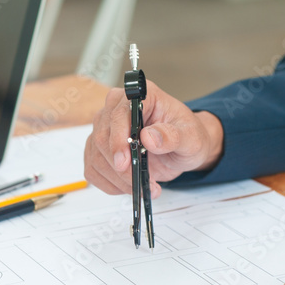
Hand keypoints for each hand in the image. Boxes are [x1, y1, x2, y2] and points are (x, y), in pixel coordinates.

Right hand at [84, 81, 224, 196]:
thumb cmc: (186, 137)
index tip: (124, 162)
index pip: (119, 115)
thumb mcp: (191, 138)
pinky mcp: (97, 148)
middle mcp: (117, 108)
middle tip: (141, 182)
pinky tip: (128, 186)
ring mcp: (104, 128)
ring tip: (143, 187)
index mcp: (141, 97)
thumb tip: (150, 137)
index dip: (118, 140)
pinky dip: (110, 184)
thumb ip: (173, 136)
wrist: (181, 149)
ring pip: (96, 158)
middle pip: (103, 139)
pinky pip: (93, 169)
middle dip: (121, 168)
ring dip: (118, 180)